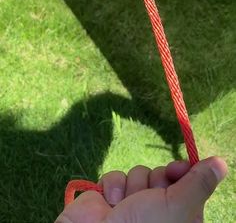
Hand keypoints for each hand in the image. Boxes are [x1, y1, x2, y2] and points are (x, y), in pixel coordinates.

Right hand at [55, 156, 226, 222]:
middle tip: (148, 198)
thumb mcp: (178, 206)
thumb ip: (198, 183)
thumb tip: (221, 163)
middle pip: (161, 174)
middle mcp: (156, 210)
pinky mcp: (109, 197)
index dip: (181, 171)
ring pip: (138, 173)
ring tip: (124, 206)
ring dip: (131, 186)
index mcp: (178, 215)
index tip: (177, 169)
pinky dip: (112, 187)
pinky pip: (116, 176)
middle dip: (154, 181)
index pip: (185, 181)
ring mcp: (131, 203)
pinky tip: (109, 203)